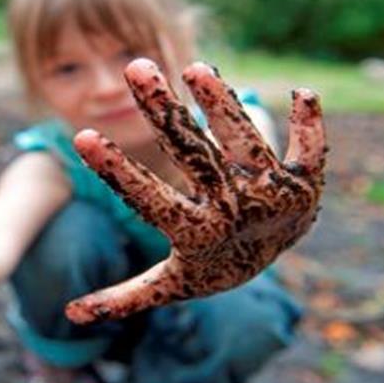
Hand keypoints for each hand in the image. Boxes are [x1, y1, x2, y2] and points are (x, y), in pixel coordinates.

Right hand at [66, 59, 325, 323]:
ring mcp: (274, 194)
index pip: (149, 199)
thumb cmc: (209, 263)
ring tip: (195, 67)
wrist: (270, 262)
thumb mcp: (169, 283)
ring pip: (248, 142)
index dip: (115, 171)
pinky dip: (310, 125)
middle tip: (136, 68)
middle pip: (196, 156)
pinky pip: (312, 149)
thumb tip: (70, 315)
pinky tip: (303, 93)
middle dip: (163, 111)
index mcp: (197, 233)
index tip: (82, 136)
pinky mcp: (306, 180)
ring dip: (225, 103)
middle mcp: (235, 210)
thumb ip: (125, 297)